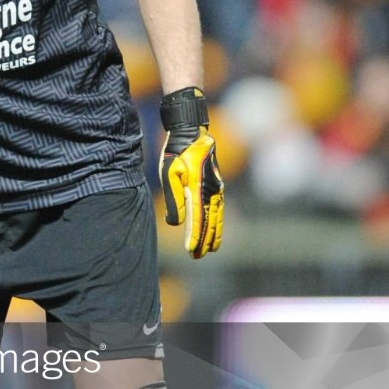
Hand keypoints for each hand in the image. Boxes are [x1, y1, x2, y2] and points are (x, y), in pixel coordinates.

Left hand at [158, 88, 224, 257]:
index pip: (197, 217)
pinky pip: (219, 209)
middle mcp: (211, 189)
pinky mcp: (217, 185)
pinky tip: (215, 230)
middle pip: (210, 221)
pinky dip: (218, 222)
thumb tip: (176, 223)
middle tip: (197, 257)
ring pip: (218, 217)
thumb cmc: (176, 152)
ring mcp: (217, 187)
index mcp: (198, 187)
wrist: (192, 132)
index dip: (194, 236)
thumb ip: (173, 198)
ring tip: (209, 250)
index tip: (190, 251)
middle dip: (204, 240)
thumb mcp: (168, 173)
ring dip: (213, 234)